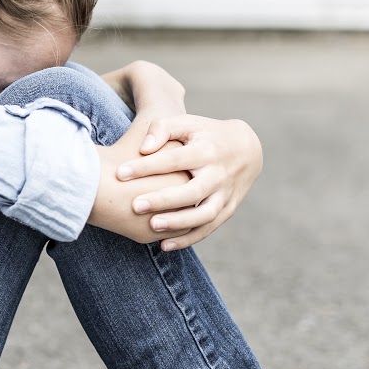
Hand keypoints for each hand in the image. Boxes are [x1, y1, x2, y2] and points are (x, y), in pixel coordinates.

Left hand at [114, 114, 262, 249]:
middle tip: (135, 205)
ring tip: (151, 226)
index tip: (120, 173)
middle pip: (192, 191)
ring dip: (178, 223)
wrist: (247, 149)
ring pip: (204, 214)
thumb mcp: (188, 123)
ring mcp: (226, 194)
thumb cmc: (205, 134)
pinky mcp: (228, 209)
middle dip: (163, 199)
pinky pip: (208, 228)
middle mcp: (219, 174)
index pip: (174, 160)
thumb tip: (144, 149)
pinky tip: (164, 245)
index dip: (147, 166)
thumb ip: (163, 128)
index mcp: (207, 150)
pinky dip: (188, 239)